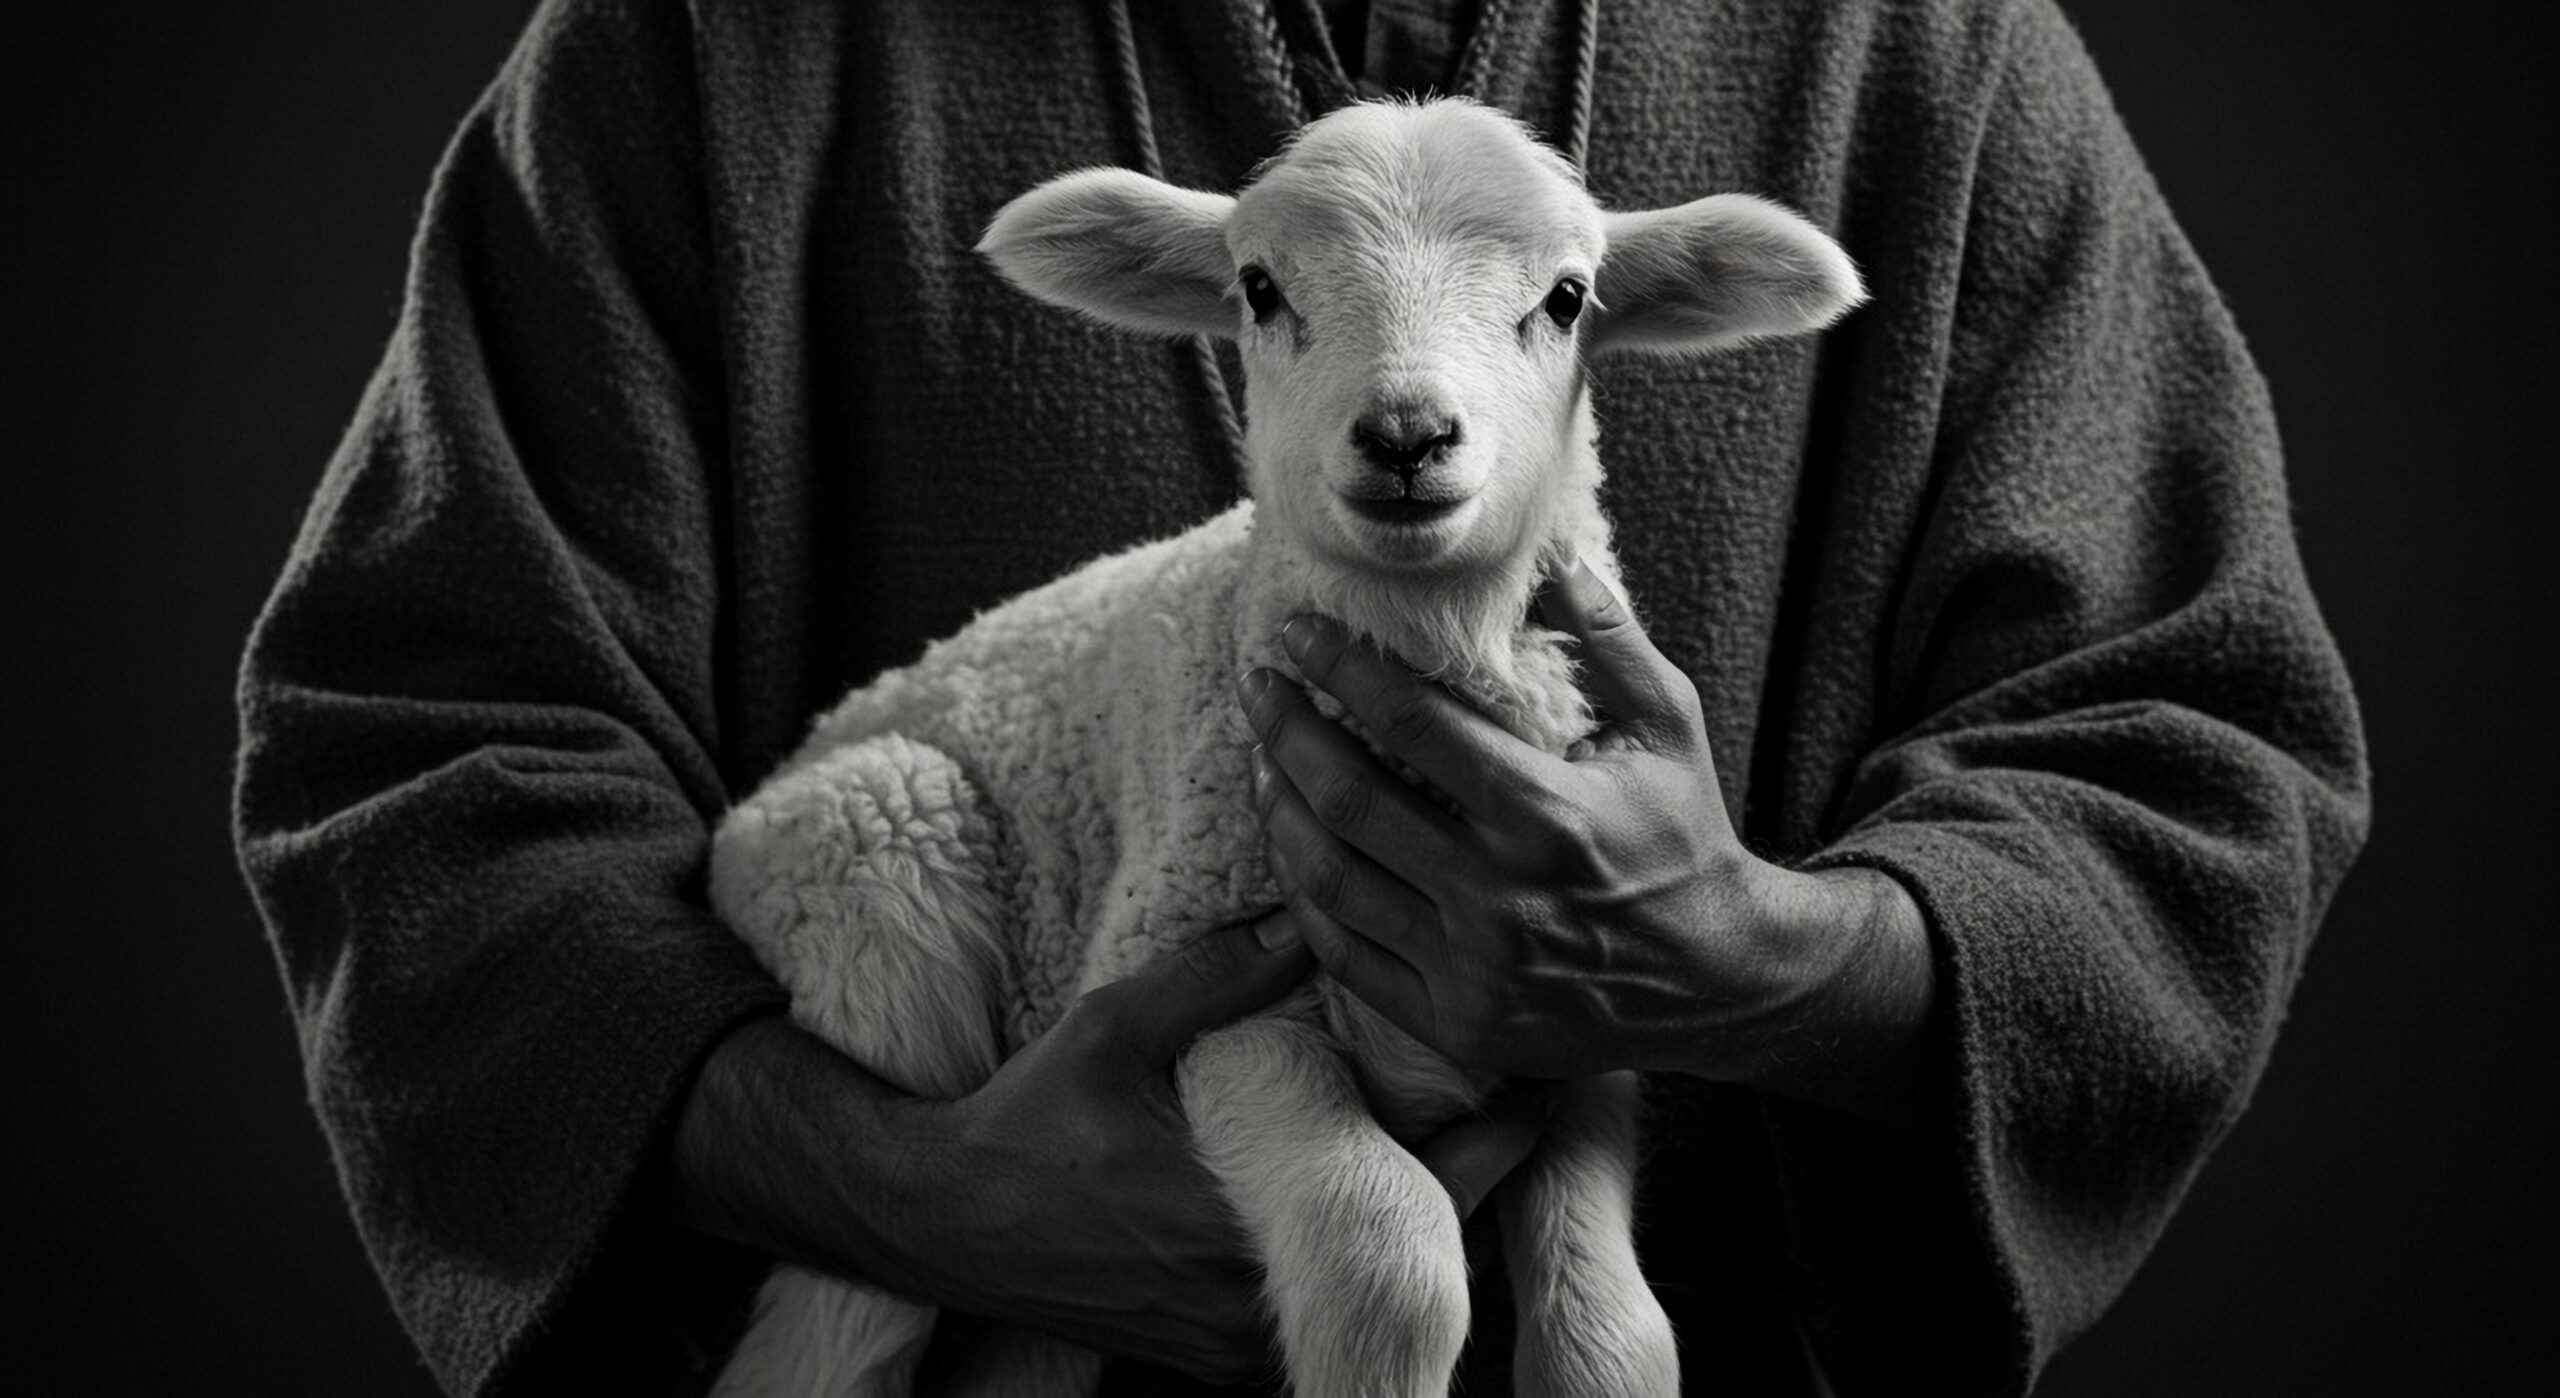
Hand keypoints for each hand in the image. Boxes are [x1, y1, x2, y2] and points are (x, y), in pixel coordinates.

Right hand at [650, 913, 1560, 1382]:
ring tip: (1480, 1142)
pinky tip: (1387, 1200)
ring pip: (1379, 1292)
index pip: (1415, 1188)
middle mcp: (1256, 1298)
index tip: (1539, 1077)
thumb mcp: (1115, 1026)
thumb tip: (1310, 910)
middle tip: (1535, 1101)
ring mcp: (1240, 1341)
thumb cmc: (1027, 1121)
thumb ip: (1217, 974)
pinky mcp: (1218, 1358)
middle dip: (1479, 1176)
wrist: (942, 1223)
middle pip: (1422, 1250)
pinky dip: (1366, 1263)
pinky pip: (1326, 1315)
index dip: (1492, 1135)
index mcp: (1246, 1214)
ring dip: (1429, 1225)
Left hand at [1237, 558, 1941, 1124]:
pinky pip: (1344, 956)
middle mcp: (1499, 896)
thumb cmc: (1686, 839)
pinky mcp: (1454, 1023)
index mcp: (1547, 814)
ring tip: (1262, 762)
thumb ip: (1607, 639)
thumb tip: (1550, 554)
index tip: (1300, 632)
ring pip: (1331, 880)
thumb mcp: (1668, 726)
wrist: (1719, 981)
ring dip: (1280, 811)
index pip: (1411, 725)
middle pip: (1349, 800)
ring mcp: (1470, 969)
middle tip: (1258, 686)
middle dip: (1285, 732)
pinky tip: (1292, 849)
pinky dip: (1303, 898)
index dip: (1341, 669)